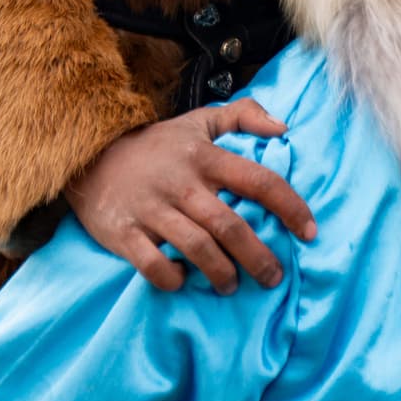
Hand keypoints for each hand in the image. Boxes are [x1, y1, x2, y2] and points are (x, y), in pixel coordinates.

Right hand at [63, 99, 315, 294]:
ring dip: (221, 273)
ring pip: (197, 248)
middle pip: (230, 225)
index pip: (258, 180)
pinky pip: (152, 265)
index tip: (310, 232)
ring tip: (232, 285)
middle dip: (259, 257)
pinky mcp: (124, 233)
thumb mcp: (198, 121)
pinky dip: (172, 278)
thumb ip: (243, 115)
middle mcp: (182, 182)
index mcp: (205, 156)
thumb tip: (285, 127)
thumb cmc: (156, 145)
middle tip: (273, 277)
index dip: (290, 207)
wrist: (90, 157)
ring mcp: (152, 209)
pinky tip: (183, 281)